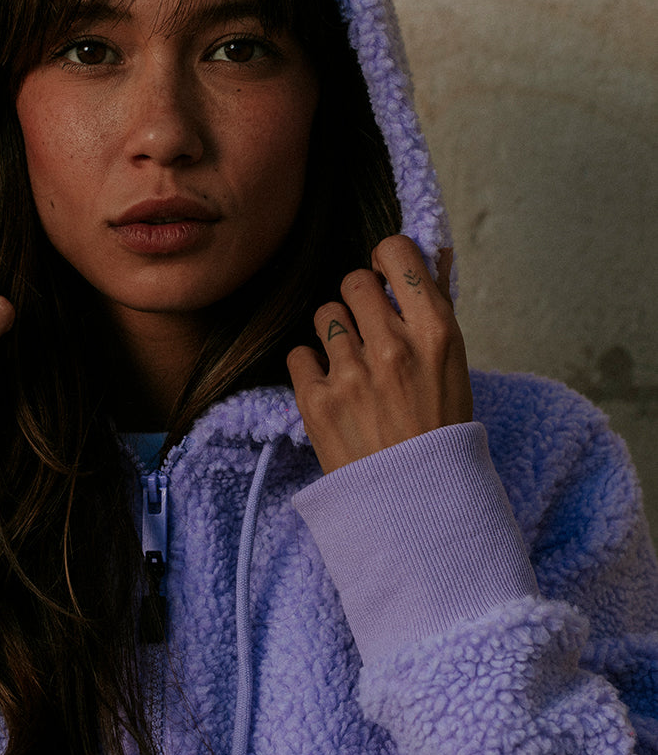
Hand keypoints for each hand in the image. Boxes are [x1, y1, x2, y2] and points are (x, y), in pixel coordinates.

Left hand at [287, 235, 471, 473]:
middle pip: (353, 281)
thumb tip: (433, 253)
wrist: (417, 502)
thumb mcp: (454, 365)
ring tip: (352, 366)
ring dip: (335, 334)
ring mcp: (352, 374)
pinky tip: (333, 389)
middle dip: (358, 300)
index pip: (397, 254)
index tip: (385, 276)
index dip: (386, 259)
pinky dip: (312, 368)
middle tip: (368, 330)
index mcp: (436, 333)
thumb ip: (436, 308)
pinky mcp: (317, 401)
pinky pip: (299, 354)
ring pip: (325, 314)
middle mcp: (393, 347)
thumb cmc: (439, 430)